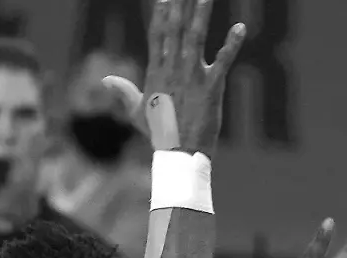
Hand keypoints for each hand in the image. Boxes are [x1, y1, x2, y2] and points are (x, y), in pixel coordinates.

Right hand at [101, 0, 245, 155]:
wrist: (178, 154)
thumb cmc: (159, 134)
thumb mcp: (137, 111)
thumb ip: (124, 91)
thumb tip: (106, 79)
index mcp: (157, 72)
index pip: (158, 36)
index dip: (161, 15)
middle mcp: (172, 69)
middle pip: (175, 29)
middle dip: (179, 6)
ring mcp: (192, 77)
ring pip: (195, 38)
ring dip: (201, 15)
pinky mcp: (211, 87)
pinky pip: (223, 61)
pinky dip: (232, 44)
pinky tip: (240, 27)